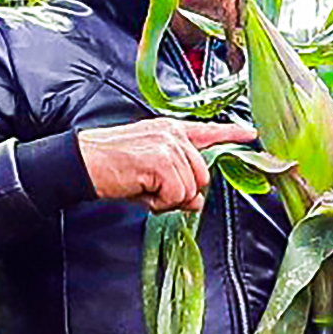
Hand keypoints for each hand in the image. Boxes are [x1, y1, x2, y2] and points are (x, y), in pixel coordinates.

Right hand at [77, 118, 258, 213]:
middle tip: (152, 192)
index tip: (251, 134)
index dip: (232, 134)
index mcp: (169, 130)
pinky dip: (159, 203)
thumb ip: (177, 179)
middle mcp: (173, 135)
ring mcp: (169, 147)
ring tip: (142, 189)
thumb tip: (196, 202)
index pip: (207, 131)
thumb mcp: (148, 169)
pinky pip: (177, 196)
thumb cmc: (110, 166)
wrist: (81, 163)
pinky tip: (141, 192)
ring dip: (167, 200)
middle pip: (201, 176)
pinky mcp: (163, 162)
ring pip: (189, 190)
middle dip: (181, 193)